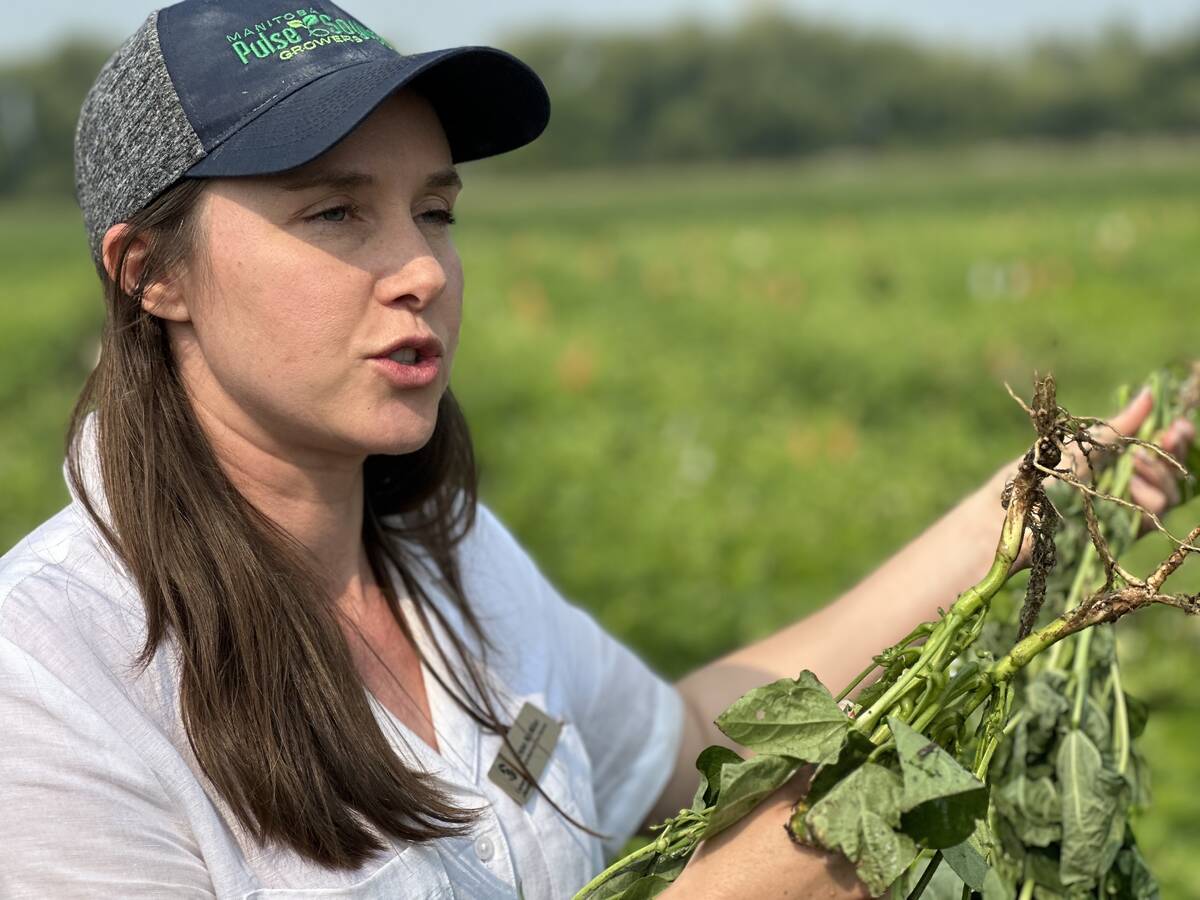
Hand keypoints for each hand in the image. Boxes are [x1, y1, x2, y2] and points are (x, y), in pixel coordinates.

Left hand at [996, 387, 1194, 569]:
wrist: (1012, 508)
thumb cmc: (1037, 473)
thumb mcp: (1081, 443)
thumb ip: (1118, 426)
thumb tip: (1150, 392)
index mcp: (1115, 464)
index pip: (1159, 451)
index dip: (1175, 438)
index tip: (1178, 424)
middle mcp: (1124, 488)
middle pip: (1169, 472)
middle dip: (1174, 451)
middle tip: (1169, 435)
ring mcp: (1123, 511)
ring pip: (1166, 495)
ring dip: (1160, 473)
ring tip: (1138, 462)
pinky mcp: (1118, 533)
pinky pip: (1152, 517)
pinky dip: (1150, 497)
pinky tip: (1134, 486)